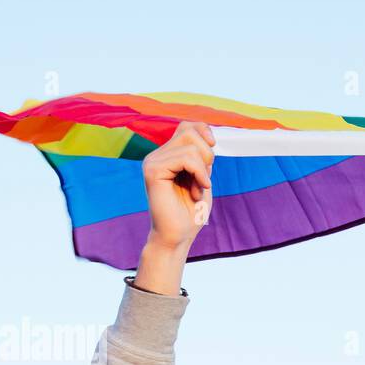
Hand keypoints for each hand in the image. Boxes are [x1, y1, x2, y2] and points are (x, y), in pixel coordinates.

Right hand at [142, 121, 214, 251]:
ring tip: (198, 189)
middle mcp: (156, 156)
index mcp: (166, 156)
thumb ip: (200, 155)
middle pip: (189, 131)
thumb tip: (207, 134)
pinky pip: (186, 158)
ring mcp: (152, 162)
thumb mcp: (201, 177)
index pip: (186, 126)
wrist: (177, 237)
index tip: (213, 149)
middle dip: (207, 154)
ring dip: (203, 168)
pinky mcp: (153, 171)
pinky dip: (199, 173)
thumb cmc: (190, 213)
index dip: (204, 131)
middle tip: (204, 179)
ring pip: (190, 145)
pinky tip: (197, 190)